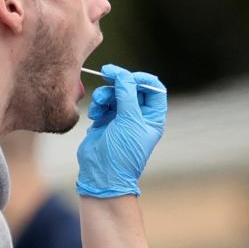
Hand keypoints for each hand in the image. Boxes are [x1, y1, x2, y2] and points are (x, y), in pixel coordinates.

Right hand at [76, 64, 166, 197]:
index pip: (154, 89)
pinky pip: (102, 103)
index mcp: (153, 117)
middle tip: (107, 73)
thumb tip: (123, 74)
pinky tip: (95, 114)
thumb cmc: (123, 152)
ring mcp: (121, 118)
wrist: (102, 174)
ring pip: (115, 93)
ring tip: (99, 104)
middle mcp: (139, 116)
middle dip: (119, 82)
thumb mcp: (129, 120)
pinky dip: (98, 104)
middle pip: (132, 87)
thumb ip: (127, 94)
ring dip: (105, 94)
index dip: (142, 78)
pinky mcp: (105, 121)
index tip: (127, 75)